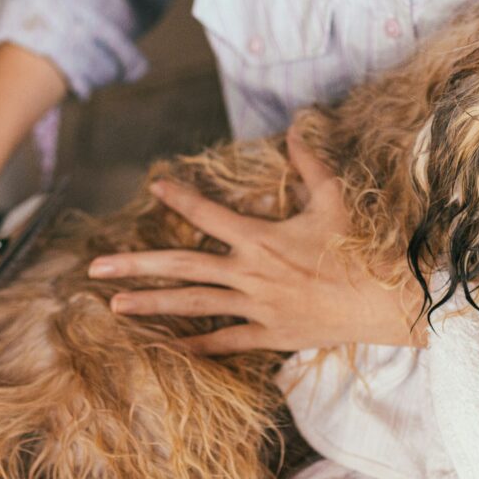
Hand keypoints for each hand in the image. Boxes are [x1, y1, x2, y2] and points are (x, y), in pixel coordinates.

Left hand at [88, 126, 425, 354]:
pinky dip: (198, 346)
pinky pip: (226, 342)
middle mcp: (249, 273)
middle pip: (181, 266)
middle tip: (96, 267)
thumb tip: (297, 129)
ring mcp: (256, 307)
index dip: (179, 198)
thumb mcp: (335, 199)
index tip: (154, 187)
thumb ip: (311, 164)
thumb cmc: (360, 248)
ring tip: (114, 306)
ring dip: (151, 305)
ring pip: (193, 305)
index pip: (208, 214)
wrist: (383, 300)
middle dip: (135, 265)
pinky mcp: (270, 334)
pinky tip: (169, 349)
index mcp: (261, 237)